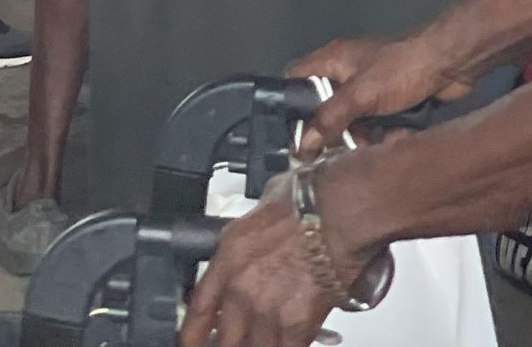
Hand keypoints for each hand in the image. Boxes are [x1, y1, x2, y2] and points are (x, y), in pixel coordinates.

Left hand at [179, 191, 348, 346]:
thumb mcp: (263, 209)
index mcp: (229, 256)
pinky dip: (290, 346)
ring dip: (264, 343)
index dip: (191, 335)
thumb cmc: (309, 200)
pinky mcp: (296, 325)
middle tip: (240, 336)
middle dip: (231, 342)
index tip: (192, 343)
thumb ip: (253, 235)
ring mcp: (266, 310)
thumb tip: (257, 239)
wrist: (340, 209)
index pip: (199, 308)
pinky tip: (294, 340)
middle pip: (224, 339)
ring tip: (273, 333)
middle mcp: (241, 288)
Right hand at [295, 30, 470, 148]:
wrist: (450, 64)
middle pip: (324, 106)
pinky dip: (381, 137)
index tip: (288, 133)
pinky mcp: (392, 103)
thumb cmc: (401, 68)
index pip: (296, 77)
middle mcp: (348, 73)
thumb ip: (329, 118)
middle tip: (327, 155)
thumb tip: (302, 145)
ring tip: (363, 151)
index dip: (288, 102)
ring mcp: (371, 88)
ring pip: (352, 121)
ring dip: (358, 138)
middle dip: (329, 131)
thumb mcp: (360, 94)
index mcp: (334, 60)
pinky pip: (376, 126)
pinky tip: (388, 146)